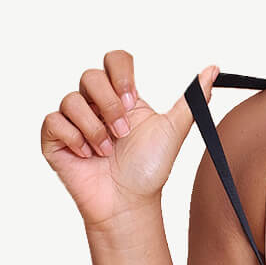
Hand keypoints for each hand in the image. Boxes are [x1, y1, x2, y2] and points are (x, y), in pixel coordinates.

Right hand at [41, 51, 220, 229]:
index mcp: (122, 98)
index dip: (120, 75)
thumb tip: (212, 70)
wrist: (129, 203)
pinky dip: (73, 139)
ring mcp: (74, 121)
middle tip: (122, 133)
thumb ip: (192, 99)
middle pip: (90, 76)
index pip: (113, 60)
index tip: (132, 102)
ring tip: (107, 151)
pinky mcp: (55, 140)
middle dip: (109, 106)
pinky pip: (53, 121)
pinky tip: (88, 155)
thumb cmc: (149, 170)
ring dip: (94, 129)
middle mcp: (96, 105)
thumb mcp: (174, 129)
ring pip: (70, 100)